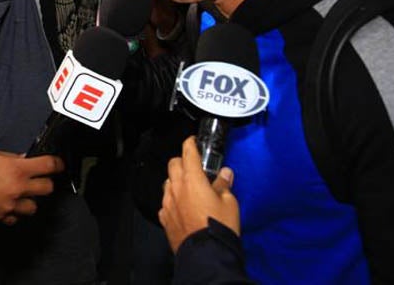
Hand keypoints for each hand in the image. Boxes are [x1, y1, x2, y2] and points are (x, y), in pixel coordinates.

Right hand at [0, 151, 62, 224]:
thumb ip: (10, 158)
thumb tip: (22, 160)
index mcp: (16, 169)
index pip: (48, 166)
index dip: (57, 164)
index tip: (58, 164)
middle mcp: (17, 188)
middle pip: (47, 189)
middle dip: (45, 183)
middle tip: (38, 179)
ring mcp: (10, 204)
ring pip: (33, 207)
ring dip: (30, 200)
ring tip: (20, 194)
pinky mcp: (0, 216)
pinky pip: (14, 218)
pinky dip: (13, 213)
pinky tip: (6, 204)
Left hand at [158, 136, 239, 251]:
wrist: (206, 253)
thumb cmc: (219, 227)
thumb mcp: (229, 202)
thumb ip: (224, 185)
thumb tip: (225, 174)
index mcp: (192, 179)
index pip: (187, 152)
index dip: (190, 143)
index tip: (192, 141)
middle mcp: (176, 188)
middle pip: (173, 164)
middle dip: (182, 161)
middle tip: (194, 165)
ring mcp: (167, 203)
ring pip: (167, 182)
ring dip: (176, 180)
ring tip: (189, 187)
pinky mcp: (164, 218)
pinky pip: (165, 202)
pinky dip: (173, 199)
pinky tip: (182, 206)